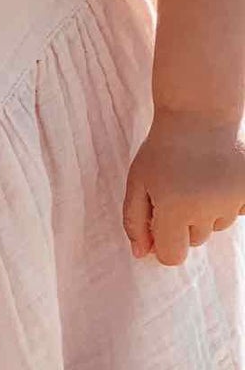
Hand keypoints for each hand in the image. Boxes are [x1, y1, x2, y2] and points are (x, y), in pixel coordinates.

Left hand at [122, 114, 244, 263]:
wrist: (200, 112)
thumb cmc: (162, 149)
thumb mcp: (137, 183)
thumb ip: (135, 222)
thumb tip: (142, 254)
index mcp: (174, 210)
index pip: (172, 256)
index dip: (163, 245)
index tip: (160, 228)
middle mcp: (207, 209)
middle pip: (194, 240)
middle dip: (183, 224)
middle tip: (178, 190)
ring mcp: (232, 199)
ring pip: (216, 226)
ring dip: (206, 211)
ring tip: (198, 180)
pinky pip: (238, 212)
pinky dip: (228, 202)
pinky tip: (217, 180)